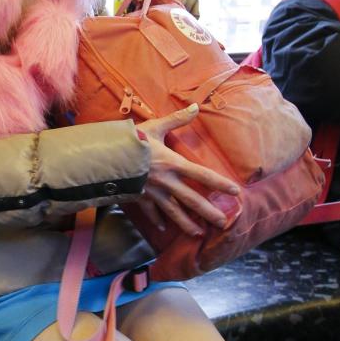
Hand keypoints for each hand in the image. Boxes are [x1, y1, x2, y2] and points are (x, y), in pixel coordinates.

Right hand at [137, 104, 239, 235]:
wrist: (104, 158)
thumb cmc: (130, 141)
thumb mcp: (154, 127)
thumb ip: (176, 120)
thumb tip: (196, 107)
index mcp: (173, 163)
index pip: (203, 175)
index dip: (220, 184)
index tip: (235, 192)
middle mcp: (167, 182)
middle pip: (192, 200)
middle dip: (208, 212)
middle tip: (223, 223)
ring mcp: (153, 193)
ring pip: (174, 212)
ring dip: (187, 224)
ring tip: (198, 233)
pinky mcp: (140, 198)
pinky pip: (151, 212)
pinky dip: (157, 219)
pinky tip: (163, 227)